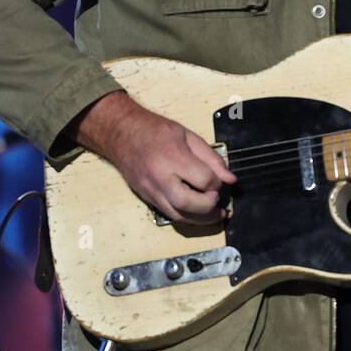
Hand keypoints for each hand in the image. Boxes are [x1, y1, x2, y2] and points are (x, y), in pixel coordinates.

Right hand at [70, 91, 236, 225]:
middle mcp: (160, 178)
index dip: (217, 182)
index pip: (204, 180)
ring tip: (215, 214)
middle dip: (210, 206)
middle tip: (218, 199)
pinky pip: (170, 215)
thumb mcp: (188, 136)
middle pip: (190, 204)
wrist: (121, 134)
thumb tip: (229, 178)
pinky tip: (197, 212)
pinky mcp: (147, 198)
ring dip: (201, 219)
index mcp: (173, 157)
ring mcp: (151, 191)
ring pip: (179, 216)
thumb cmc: (154, 131)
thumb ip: (211, 158)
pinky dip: (187, 216)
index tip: (219, 179)